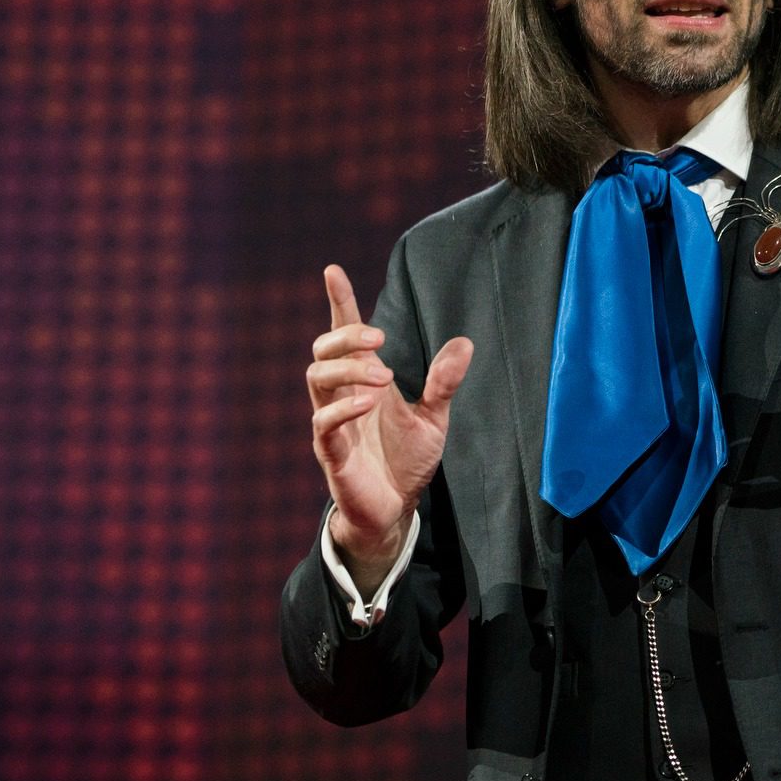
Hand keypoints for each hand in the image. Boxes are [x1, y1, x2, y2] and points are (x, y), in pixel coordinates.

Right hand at [306, 264, 471, 592]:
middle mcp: (341, 396)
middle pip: (322, 349)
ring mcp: (332, 423)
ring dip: (347, 370)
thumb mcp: (433, 417)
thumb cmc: (406, 461)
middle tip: (379, 340)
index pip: (344, 334)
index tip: (333, 270)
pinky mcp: (331, 453)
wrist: (395, 510)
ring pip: (315, 378)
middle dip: (346, 335)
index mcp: (363, 381)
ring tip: (382, 378)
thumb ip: (443, 382)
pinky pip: (323, 423)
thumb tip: (464, 343)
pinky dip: (343, 408)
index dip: (339, 302)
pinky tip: (368, 403)